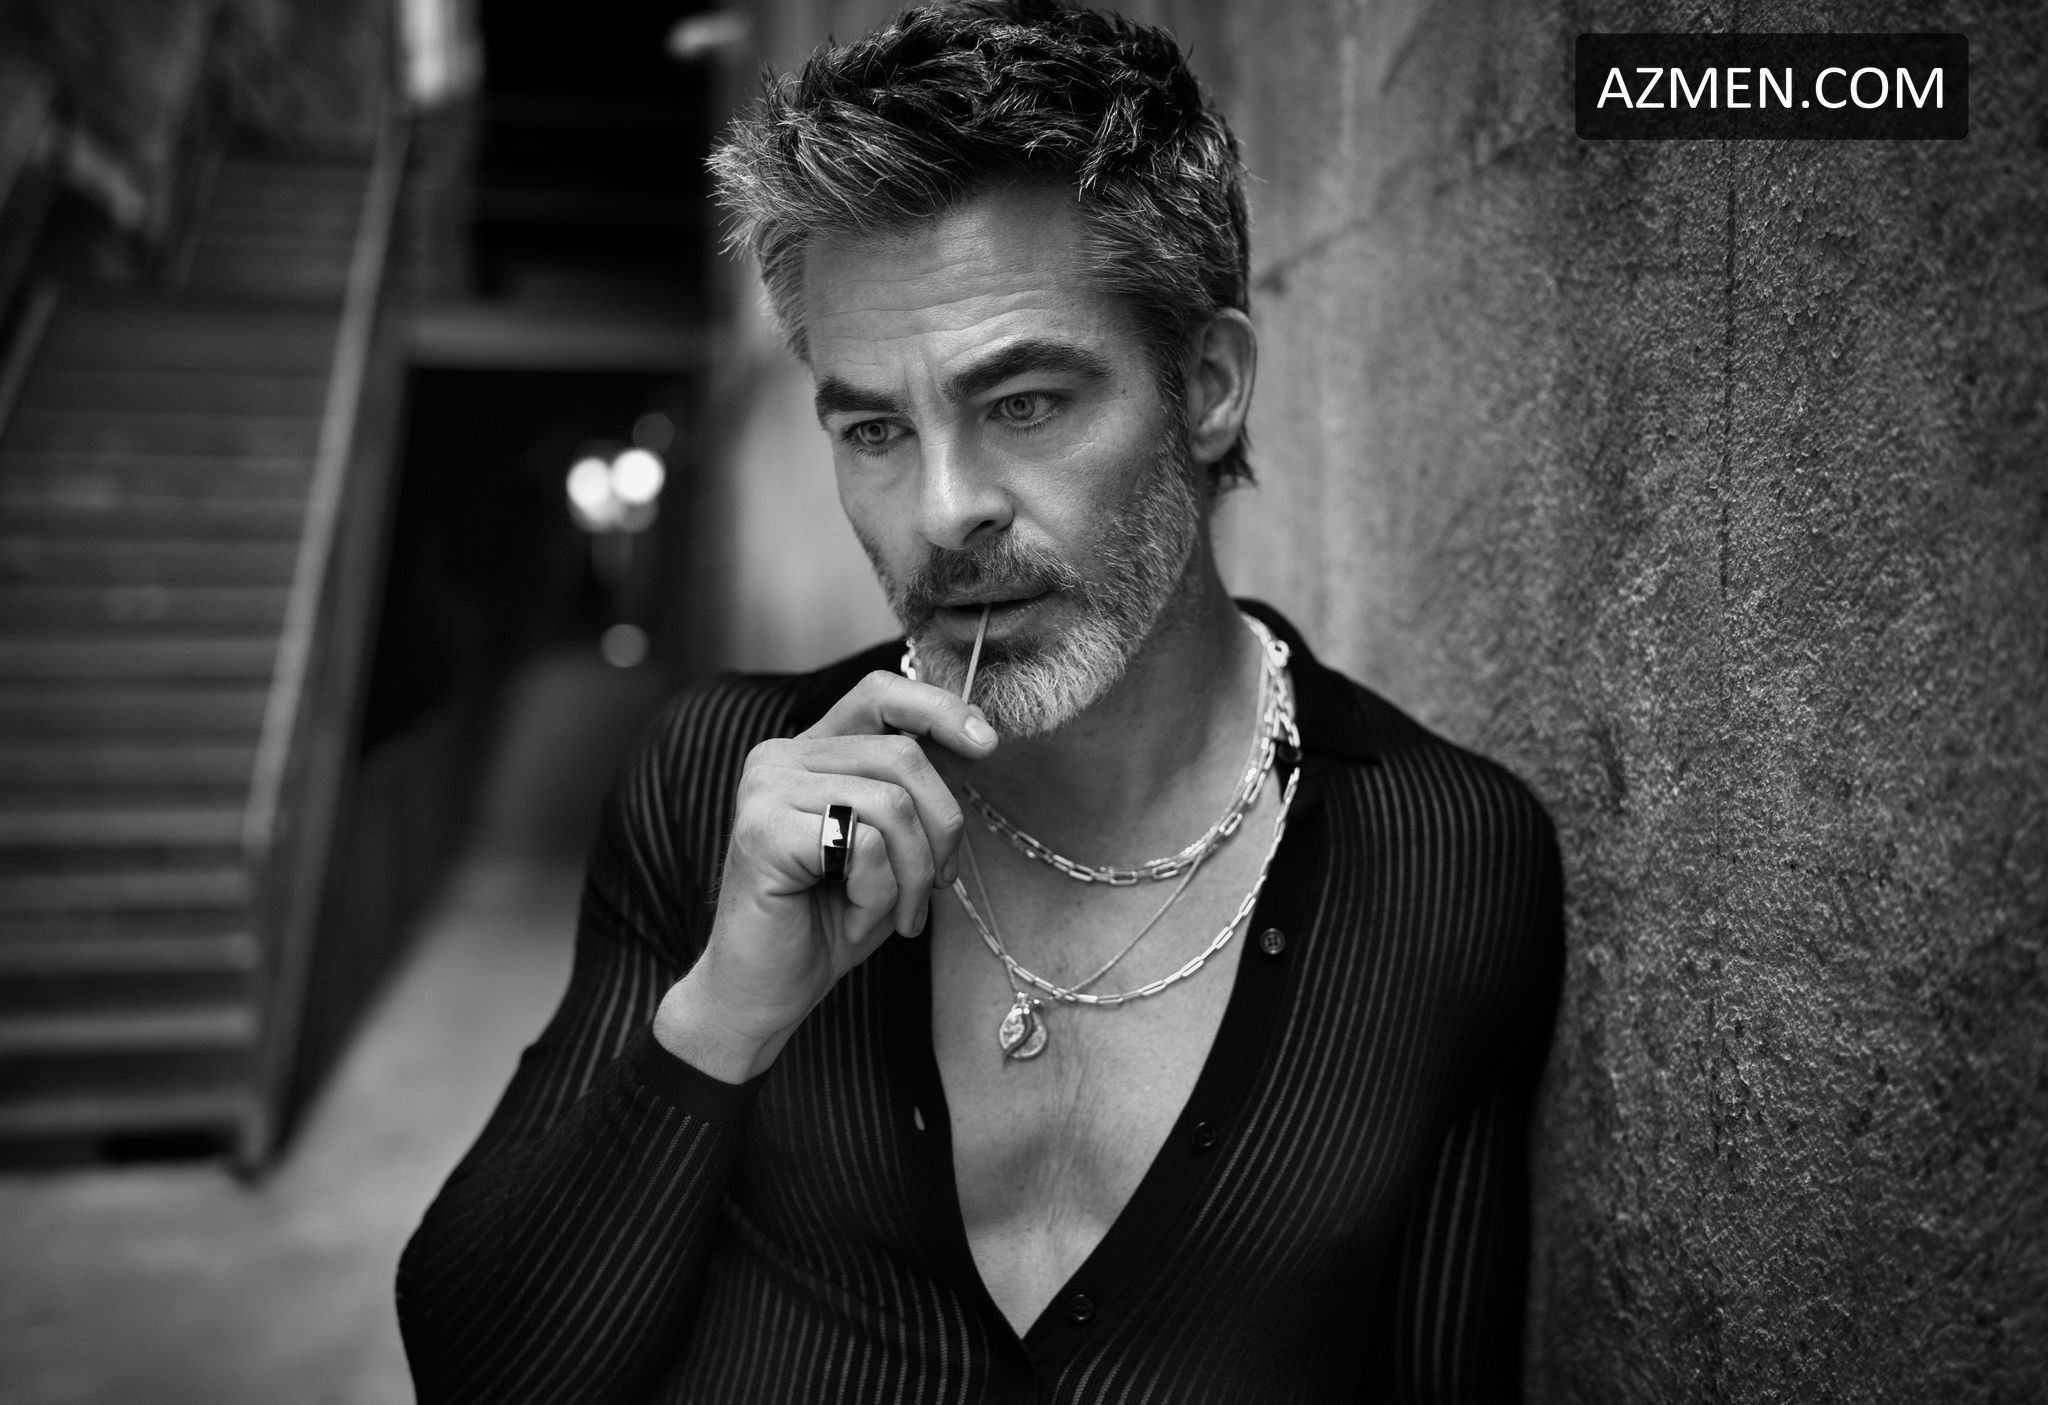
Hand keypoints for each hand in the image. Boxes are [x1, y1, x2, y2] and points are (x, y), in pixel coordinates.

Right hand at [653, 671, 997, 1080]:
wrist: (763, 995)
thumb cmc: (828, 923)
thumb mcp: (889, 849)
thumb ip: (914, 793)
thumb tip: (975, 738)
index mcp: (809, 752)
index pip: (880, 695)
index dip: (939, 709)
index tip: (985, 745)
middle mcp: (779, 757)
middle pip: (903, 755)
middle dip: (943, 828)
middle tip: (938, 885)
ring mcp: (765, 790)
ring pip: (891, 803)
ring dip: (912, 874)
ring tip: (892, 914)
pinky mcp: (762, 831)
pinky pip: (863, 845)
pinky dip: (876, 895)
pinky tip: (849, 919)